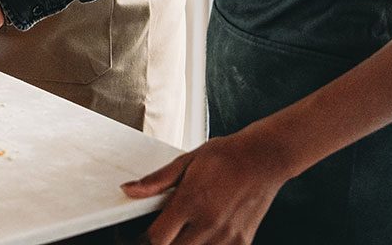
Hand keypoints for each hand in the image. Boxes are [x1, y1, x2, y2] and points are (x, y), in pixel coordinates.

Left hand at [122, 127, 290, 244]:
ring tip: (181, 233)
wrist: (263, 159)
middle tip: (159, 235)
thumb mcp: (186, 160)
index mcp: (191, 201)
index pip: (158, 238)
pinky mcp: (242, 244)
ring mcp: (228, 237)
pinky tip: (201, 237)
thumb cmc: (226, 156)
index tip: (139, 236)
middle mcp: (209, 223)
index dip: (143, 240)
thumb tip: (129, 190)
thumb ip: (157, 181)